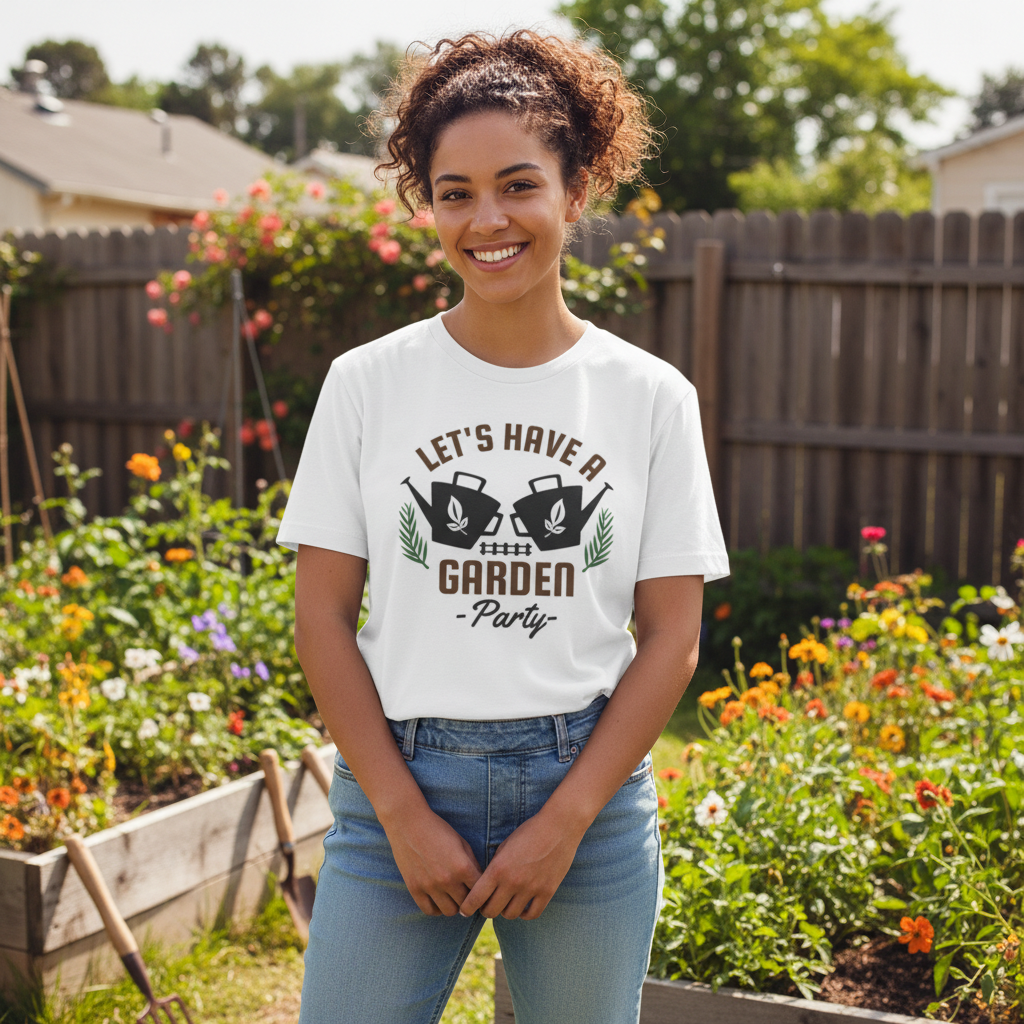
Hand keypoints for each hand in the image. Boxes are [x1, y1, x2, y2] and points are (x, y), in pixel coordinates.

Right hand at [383, 805, 482, 915]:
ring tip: (453, 897)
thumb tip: (480, 882)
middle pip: (466, 904)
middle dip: (469, 899)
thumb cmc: (438, 829)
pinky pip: (429, 911)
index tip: (481, 890)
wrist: (408, 823)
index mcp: (462, 866)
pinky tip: (439, 899)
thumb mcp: (461, 842)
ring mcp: (430, 886)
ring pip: (450, 911)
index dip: (483, 890)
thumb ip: (472, 863)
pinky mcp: (414, 889)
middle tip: (467, 893)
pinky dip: (436, 908)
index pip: (480, 891)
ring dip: (454, 906)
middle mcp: (447, 880)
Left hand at [459, 809, 581, 920]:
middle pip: (491, 911)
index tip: (465, 910)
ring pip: (510, 915)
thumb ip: (494, 866)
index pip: (476, 898)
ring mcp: (531, 888)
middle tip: (486, 906)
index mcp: (498, 868)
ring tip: (506, 904)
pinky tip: (522, 908)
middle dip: (485, 910)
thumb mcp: (505, 845)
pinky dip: (524, 914)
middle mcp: (513, 882)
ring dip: (505, 911)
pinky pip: (532, 914)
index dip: (467, 907)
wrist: (558, 826)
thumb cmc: (529, 832)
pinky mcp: (547, 892)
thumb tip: (485, 886)